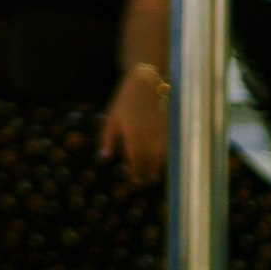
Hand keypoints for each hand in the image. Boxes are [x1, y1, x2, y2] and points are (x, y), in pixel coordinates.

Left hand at [100, 67, 168, 182]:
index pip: (135, 157)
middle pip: (148, 158)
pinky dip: (162, 157)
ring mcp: (159, 130)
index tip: (133, 182)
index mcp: (132, 132)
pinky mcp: (166, 128)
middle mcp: (147, 133)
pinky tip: (159, 164)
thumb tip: (104, 158)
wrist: (144, 85)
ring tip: (151, 179)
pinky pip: (165, 147)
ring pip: (159, 154)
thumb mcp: (110, 119)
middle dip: (145, 172)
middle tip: (141, 184)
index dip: (135, 171)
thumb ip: (107, 139)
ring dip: (156, 167)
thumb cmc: (123, 102)